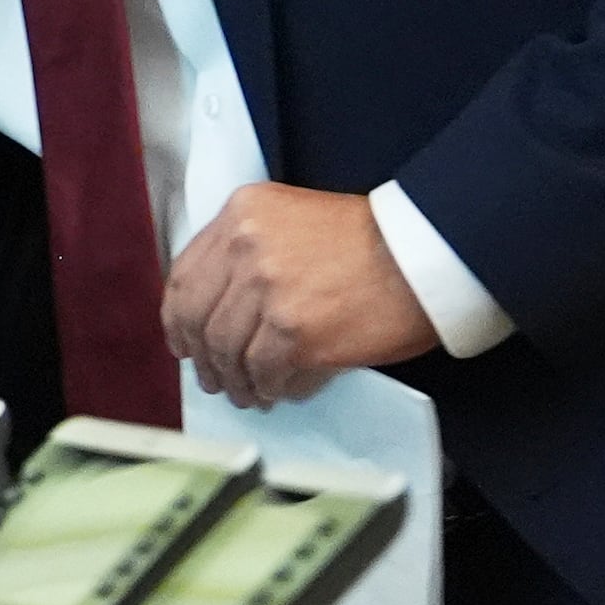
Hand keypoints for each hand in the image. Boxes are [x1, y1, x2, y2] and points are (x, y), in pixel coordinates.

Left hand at [162, 183, 437, 407]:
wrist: (426, 254)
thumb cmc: (373, 239)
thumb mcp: (294, 219)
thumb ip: (250, 251)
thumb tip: (219, 307)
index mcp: (241, 212)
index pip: (185, 275)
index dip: (178, 318)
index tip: (183, 341)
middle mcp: (245, 246)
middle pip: (199, 316)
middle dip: (203, 357)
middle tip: (214, 378)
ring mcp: (267, 289)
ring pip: (227, 349)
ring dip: (235, 379)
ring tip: (248, 392)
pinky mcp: (293, 330)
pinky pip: (263, 370)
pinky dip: (266, 386)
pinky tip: (275, 392)